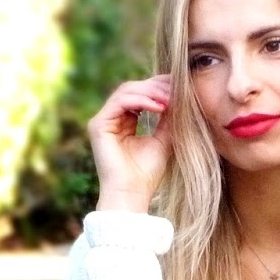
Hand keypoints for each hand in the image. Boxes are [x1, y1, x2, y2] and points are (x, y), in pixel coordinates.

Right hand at [88, 74, 173, 212]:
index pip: (140, 95)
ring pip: (126, 91)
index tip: (181, 85)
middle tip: (178, 88)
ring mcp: (102, 121)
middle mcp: (111, 119)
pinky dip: (141, 100)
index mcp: (124, 122)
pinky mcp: (98, 125)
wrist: (132, 194)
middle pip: (132, 88)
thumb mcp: (164, 139)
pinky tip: (159, 107)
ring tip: (170, 99)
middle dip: (156, 86)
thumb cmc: (147, 174)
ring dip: (151, 92)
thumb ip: (168, 118)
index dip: (159, 87)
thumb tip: (178, 95)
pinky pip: (121, 102)